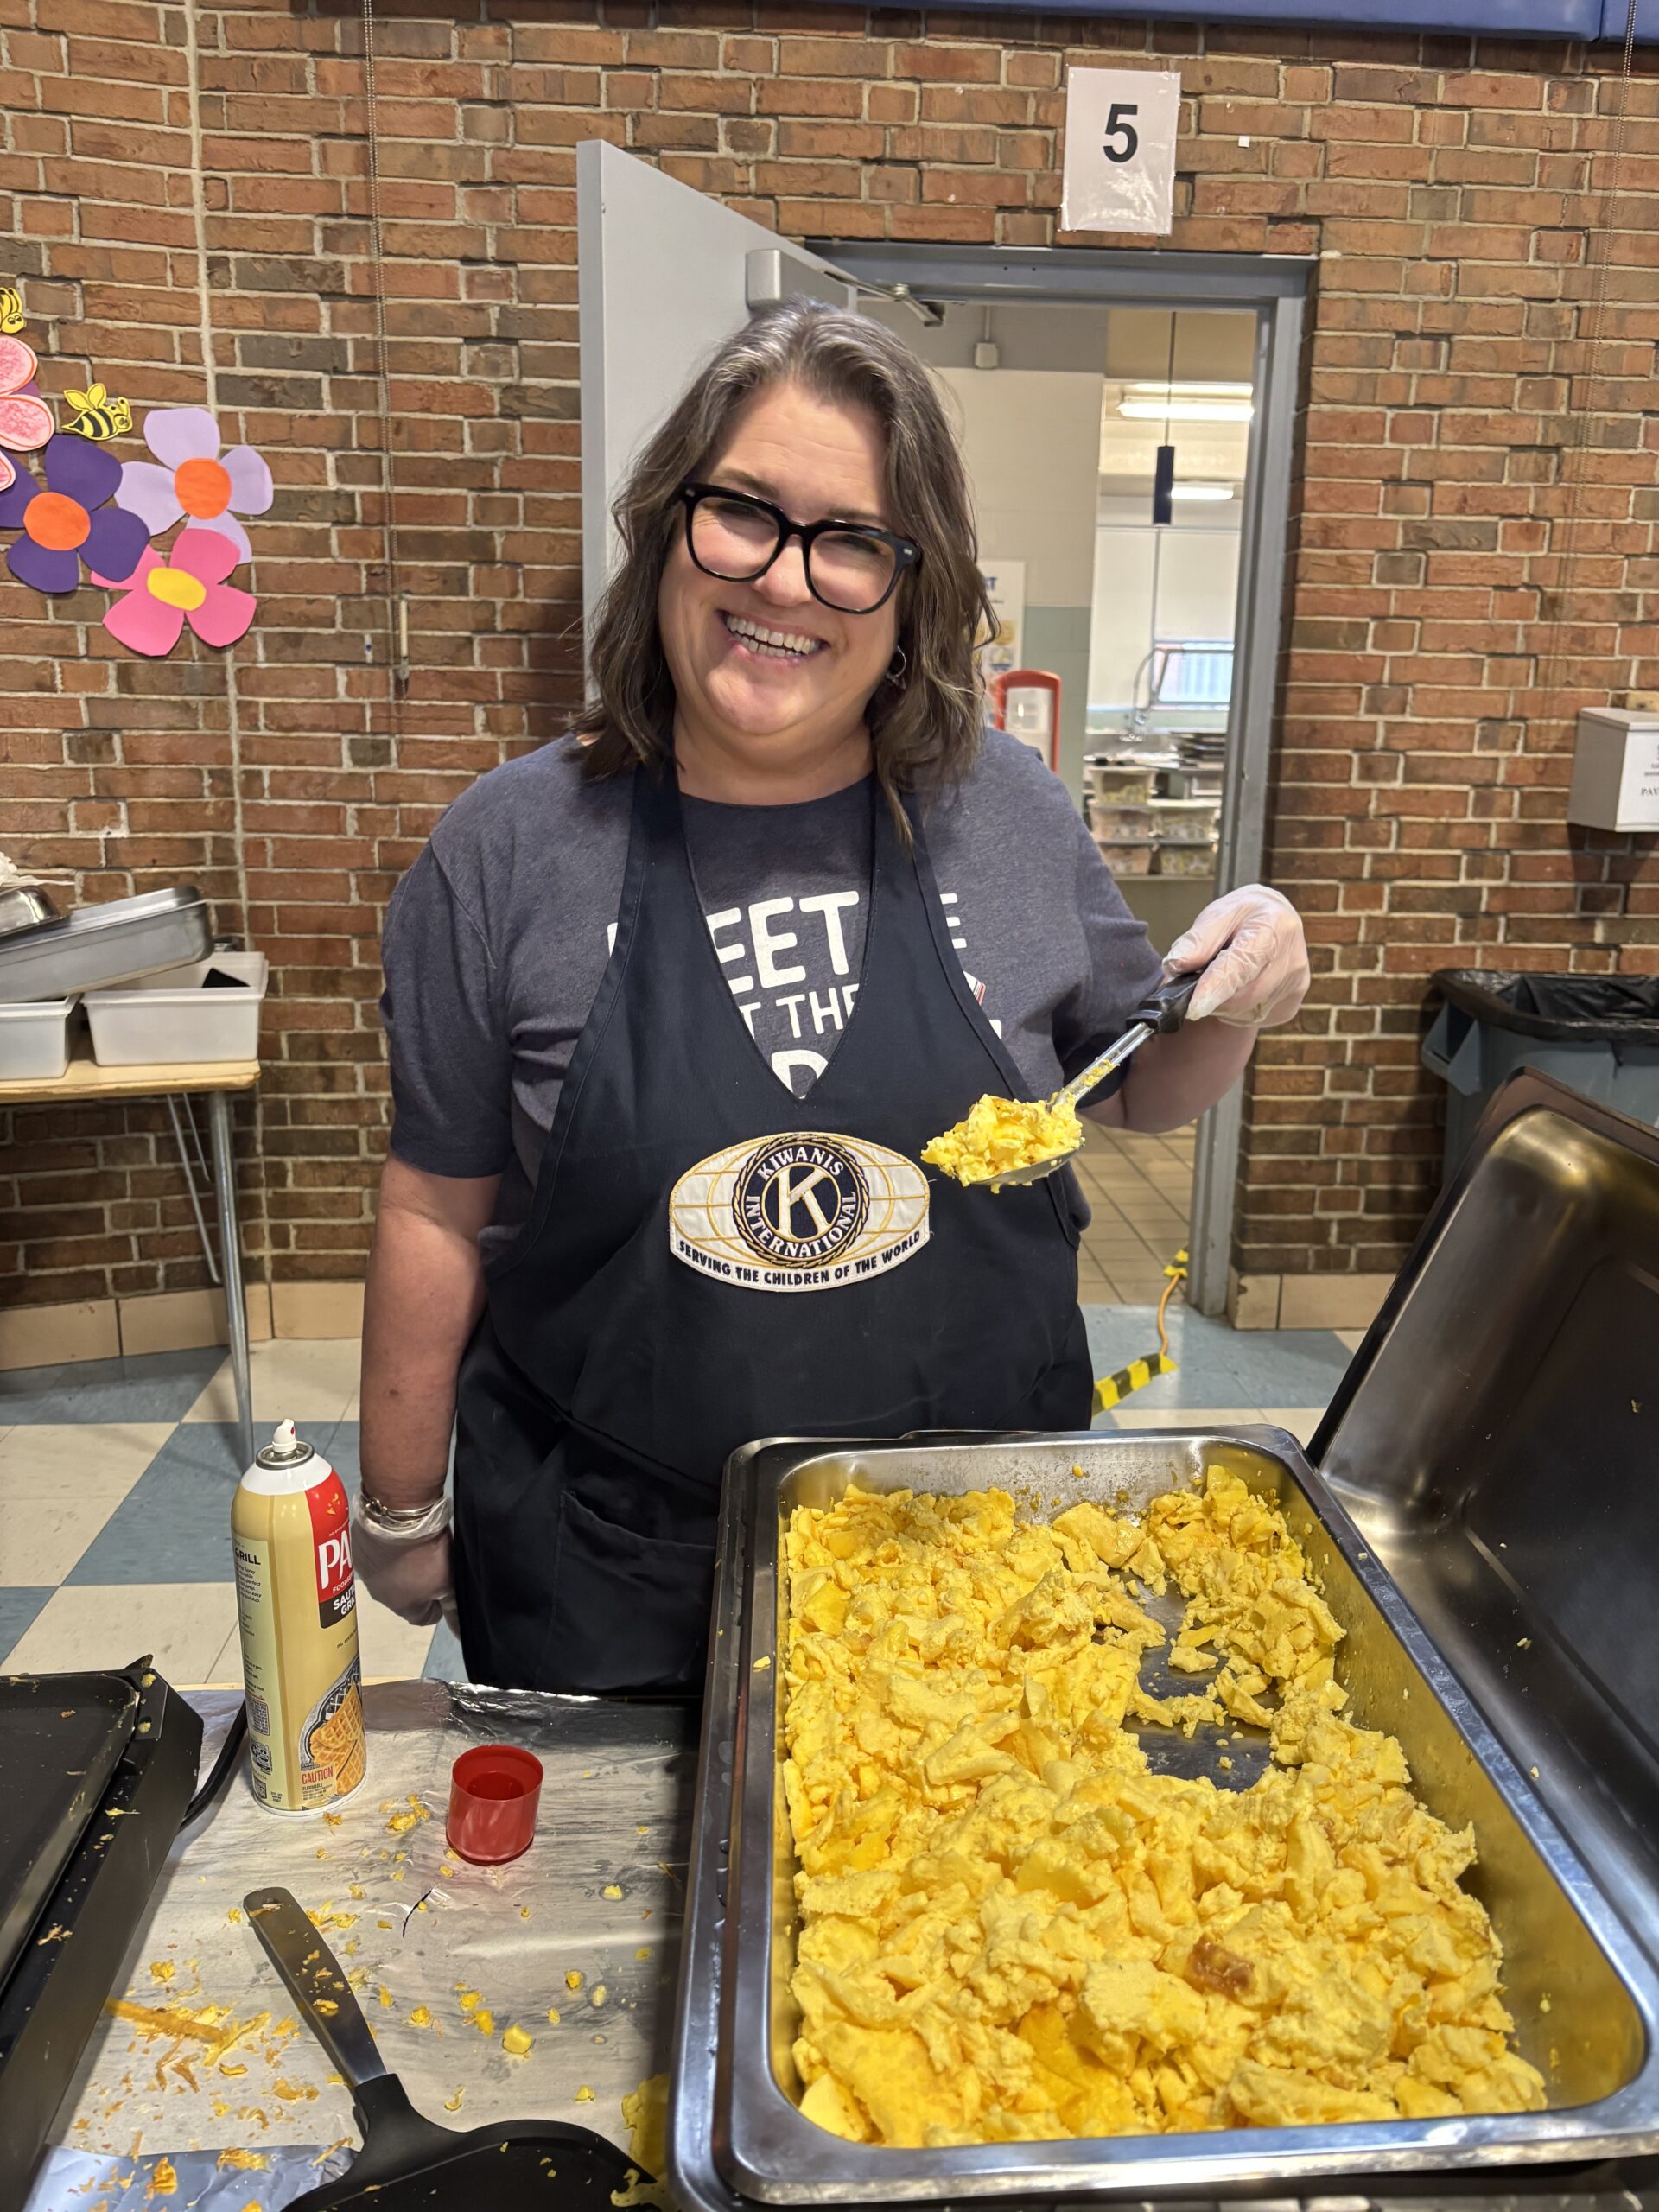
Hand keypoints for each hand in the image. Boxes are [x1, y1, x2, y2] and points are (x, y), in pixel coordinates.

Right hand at [349, 1492, 457, 1630]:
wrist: (396, 1515)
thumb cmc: (426, 1551)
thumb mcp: (448, 1580)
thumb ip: (452, 1605)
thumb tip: (459, 1632)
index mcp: (404, 1607)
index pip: (424, 1618)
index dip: (436, 1605)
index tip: (443, 1587)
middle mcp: (381, 1597)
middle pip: (404, 1598)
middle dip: (416, 1586)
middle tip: (429, 1563)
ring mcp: (366, 1574)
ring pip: (386, 1578)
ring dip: (397, 1569)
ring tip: (410, 1548)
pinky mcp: (357, 1551)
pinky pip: (374, 1558)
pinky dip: (383, 1552)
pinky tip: (392, 1538)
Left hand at [1166, 885, 1309, 1027]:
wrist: (1276, 919)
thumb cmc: (1245, 916)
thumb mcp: (1218, 914)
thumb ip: (1197, 940)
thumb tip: (1176, 965)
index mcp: (1273, 927)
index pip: (1242, 964)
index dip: (1217, 987)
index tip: (1194, 1007)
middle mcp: (1291, 959)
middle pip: (1242, 996)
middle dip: (1211, 996)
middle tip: (1196, 983)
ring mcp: (1295, 985)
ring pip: (1244, 1012)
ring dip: (1222, 1003)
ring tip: (1221, 978)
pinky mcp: (1290, 1004)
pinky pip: (1252, 1018)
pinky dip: (1235, 1010)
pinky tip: (1238, 988)